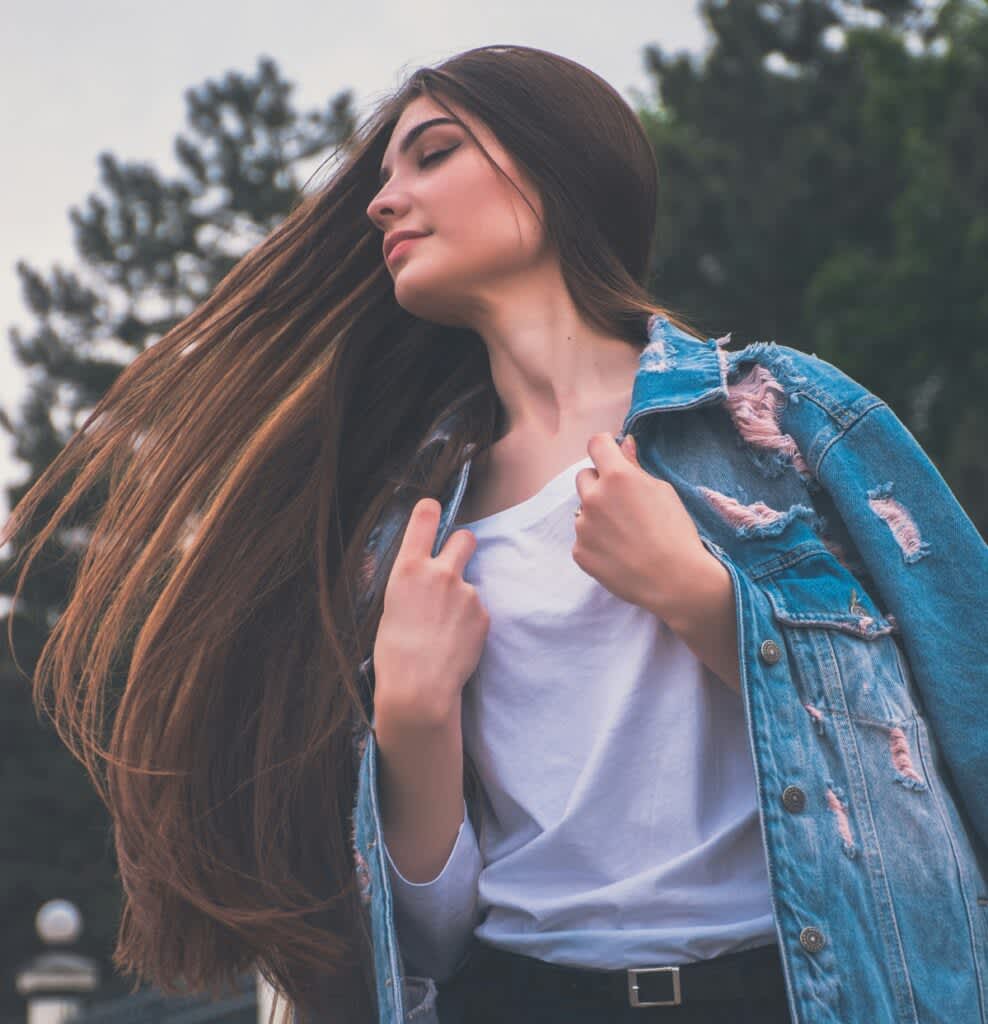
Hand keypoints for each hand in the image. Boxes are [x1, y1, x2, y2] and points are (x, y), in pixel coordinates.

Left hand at [572, 432, 724, 627]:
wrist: (675, 580)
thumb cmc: (676, 532)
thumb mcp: (663, 491)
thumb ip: (636, 466)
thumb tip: (623, 443)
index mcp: (617, 477)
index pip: (596, 445)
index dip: (605, 448)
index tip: (612, 456)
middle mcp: (593, 498)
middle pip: (584, 476)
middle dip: (600, 484)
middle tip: (624, 503)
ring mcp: (583, 527)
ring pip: (583, 510)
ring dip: (598, 515)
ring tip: (626, 534)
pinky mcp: (579, 552)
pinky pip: (584, 538)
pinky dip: (597, 542)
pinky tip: (619, 552)